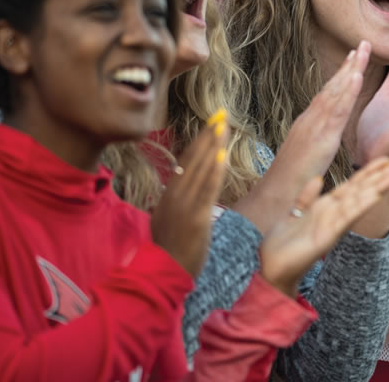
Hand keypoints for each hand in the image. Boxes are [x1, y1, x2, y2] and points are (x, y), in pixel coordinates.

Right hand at [150, 111, 228, 276]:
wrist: (164, 273)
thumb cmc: (169, 249)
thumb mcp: (167, 217)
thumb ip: (175, 198)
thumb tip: (181, 179)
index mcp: (169, 194)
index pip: (186, 161)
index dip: (199, 141)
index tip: (212, 123)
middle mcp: (175, 195)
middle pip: (194, 159)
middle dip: (208, 136)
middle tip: (221, 114)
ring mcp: (185, 206)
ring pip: (201, 170)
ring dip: (213, 146)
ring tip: (223, 126)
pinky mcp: (197, 218)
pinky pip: (207, 190)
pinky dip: (214, 172)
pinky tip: (222, 156)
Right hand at [234, 42, 369, 233]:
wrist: (275, 196)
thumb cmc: (288, 183)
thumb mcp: (304, 158)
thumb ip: (311, 145)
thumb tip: (317, 141)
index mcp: (307, 125)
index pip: (326, 96)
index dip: (339, 78)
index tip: (351, 61)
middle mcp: (309, 120)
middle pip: (331, 88)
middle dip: (347, 67)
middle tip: (362, 46)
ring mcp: (314, 127)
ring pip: (334, 94)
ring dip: (349, 72)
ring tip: (362, 53)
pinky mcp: (321, 137)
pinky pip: (337, 111)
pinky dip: (347, 92)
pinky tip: (356, 78)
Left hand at [259, 157, 388, 295]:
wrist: (272, 268)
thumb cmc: (283, 243)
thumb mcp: (294, 213)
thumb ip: (307, 196)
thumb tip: (318, 178)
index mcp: (326, 207)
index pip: (352, 185)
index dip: (368, 171)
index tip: (385, 159)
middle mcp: (334, 215)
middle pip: (361, 191)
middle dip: (380, 177)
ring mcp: (333, 226)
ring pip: (358, 202)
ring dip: (377, 188)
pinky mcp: (328, 237)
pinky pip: (346, 218)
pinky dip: (360, 206)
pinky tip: (374, 196)